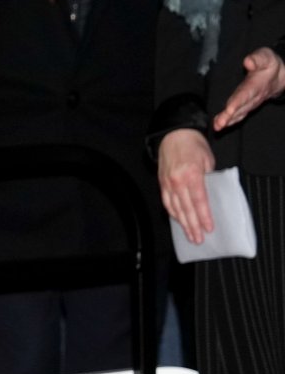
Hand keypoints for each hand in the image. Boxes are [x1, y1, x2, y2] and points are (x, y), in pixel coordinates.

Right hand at [158, 128, 214, 245]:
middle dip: (193, 226)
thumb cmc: (194, 145)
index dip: (204, 217)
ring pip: (175, 209)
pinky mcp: (162, 184)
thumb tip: (210, 197)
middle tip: (199, 239)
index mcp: (191, 174)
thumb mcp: (208, 160)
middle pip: (186, 209)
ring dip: (183, 224)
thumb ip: (208, 180)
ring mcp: (167, 184)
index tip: (209, 228)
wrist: (174, 134)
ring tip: (190, 235)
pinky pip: (167, 203)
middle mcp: (177, 181)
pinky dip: (173, 214)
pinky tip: (179, 222)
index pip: (199, 201)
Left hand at [212, 47, 284, 131]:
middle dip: (229, 116)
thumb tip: (248, 61)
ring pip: (239, 113)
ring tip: (217, 127)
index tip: (229, 110)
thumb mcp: (266, 57)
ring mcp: (251, 103)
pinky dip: (230, 121)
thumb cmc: (269, 64)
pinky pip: (239, 115)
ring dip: (228, 121)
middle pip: (240, 108)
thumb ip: (258, 59)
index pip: (245, 95)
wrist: (279, 75)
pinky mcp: (247, 106)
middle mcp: (253, 97)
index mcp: (256, 85)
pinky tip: (220, 126)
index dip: (237, 103)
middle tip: (219, 124)